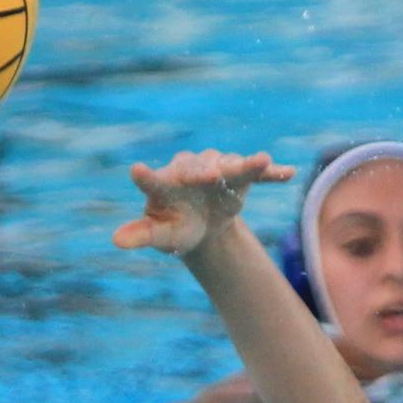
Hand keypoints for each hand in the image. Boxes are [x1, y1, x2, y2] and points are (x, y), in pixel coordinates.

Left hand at [111, 149, 290, 256]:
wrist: (204, 224)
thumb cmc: (178, 227)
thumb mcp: (162, 236)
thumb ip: (142, 235)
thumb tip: (115, 240)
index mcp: (164, 186)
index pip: (153, 181)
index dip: (146, 177)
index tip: (135, 171)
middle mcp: (190, 170)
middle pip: (197, 167)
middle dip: (205, 170)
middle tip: (211, 175)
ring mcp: (217, 169)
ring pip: (229, 164)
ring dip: (244, 164)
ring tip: (261, 161)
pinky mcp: (240, 176)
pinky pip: (256, 172)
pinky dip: (270, 172)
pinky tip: (286, 172)